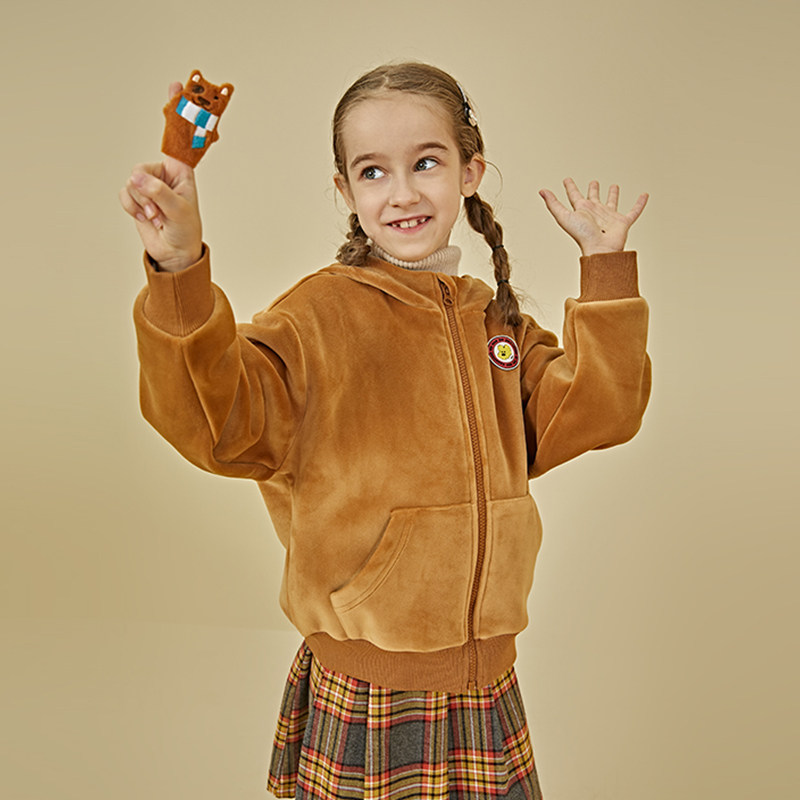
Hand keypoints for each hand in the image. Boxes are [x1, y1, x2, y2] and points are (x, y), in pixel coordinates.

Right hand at [118, 82, 202, 271]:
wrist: (174, 253)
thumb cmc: (186, 231)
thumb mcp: (178, 211)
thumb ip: (158, 192)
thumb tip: (136, 178)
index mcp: (182, 171)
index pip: (178, 139)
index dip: (177, 112)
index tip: (176, 85)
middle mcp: (165, 174)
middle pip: (143, 167)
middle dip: (147, 190)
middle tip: (159, 207)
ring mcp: (149, 184)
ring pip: (132, 182)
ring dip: (142, 203)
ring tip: (157, 216)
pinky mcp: (136, 196)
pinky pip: (124, 194)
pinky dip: (133, 208)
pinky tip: (146, 217)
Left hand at [539, 178, 648, 256]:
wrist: (600, 249)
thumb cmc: (582, 235)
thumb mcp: (565, 217)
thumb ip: (553, 204)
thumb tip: (541, 190)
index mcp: (582, 210)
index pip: (574, 196)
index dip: (570, 187)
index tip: (567, 179)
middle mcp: (595, 213)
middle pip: (593, 198)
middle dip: (593, 189)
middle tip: (593, 182)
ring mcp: (609, 217)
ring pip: (611, 202)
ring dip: (613, 194)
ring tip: (614, 186)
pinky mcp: (623, 222)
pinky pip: (634, 211)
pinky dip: (640, 203)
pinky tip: (645, 195)